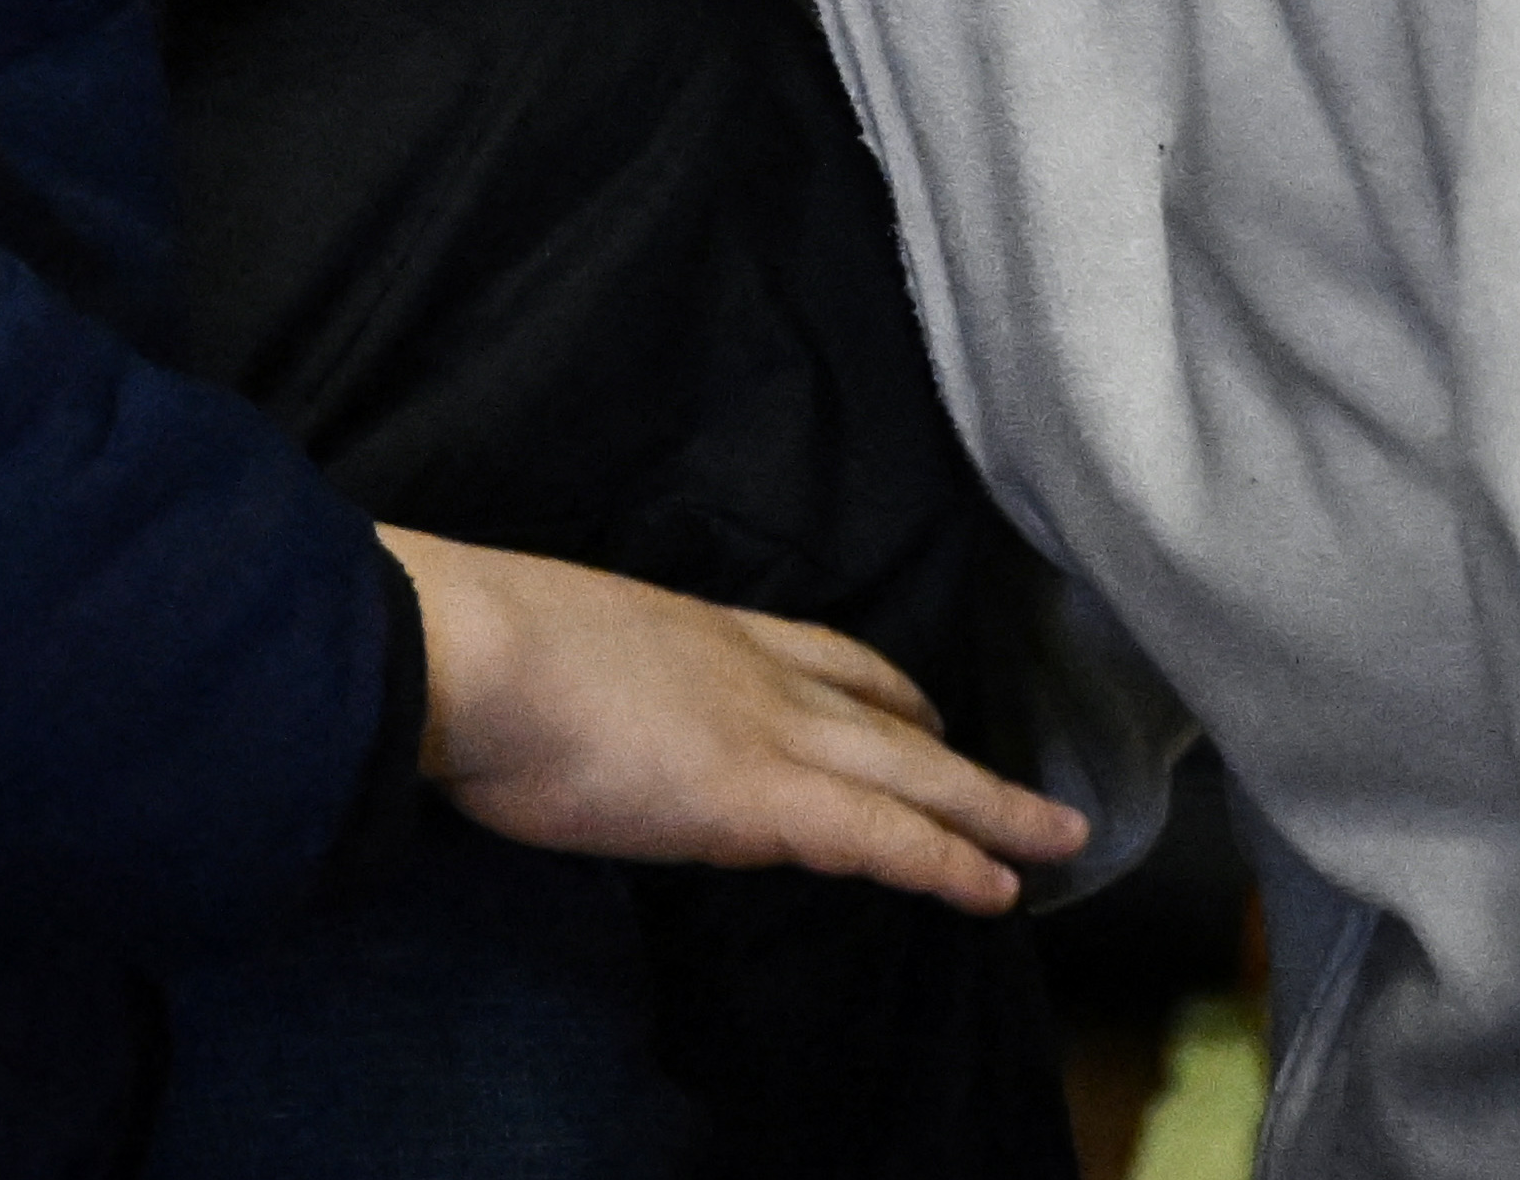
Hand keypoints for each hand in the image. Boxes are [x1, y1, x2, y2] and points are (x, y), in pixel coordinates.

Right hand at [377, 527, 1084, 917]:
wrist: (464, 650)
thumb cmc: (471, 650)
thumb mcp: (550, 643)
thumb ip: (591, 679)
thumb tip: (569, 713)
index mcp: (695, 629)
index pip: (816, 653)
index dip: (881, 687)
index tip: (920, 708)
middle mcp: (750, 669)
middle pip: (885, 710)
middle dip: (957, 754)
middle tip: (1023, 788)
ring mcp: (766, 731)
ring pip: (912, 774)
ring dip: (989, 810)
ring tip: (1055, 841)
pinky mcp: (761, 798)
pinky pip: (883, 837)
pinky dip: (948, 863)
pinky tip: (995, 890)